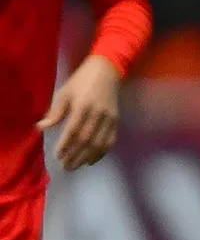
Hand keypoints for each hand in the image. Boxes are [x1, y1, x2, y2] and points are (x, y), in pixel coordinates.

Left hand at [38, 55, 121, 170]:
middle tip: (66, 166)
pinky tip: (92, 160)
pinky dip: (101, 153)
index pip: (74, 130)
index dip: (66, 145)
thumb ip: (55, 112)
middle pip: (87, 140)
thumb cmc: (81, 82)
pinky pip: (110, 141)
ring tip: (77, 166)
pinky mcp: (116, 122)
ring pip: (99, 143)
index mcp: (83, 106)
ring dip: (88, 157)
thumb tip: (42, 128)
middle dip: (76, 155)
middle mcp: (98, 115)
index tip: (58, 155)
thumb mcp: (64, 93)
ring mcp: (109, 119)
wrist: (106, 72)